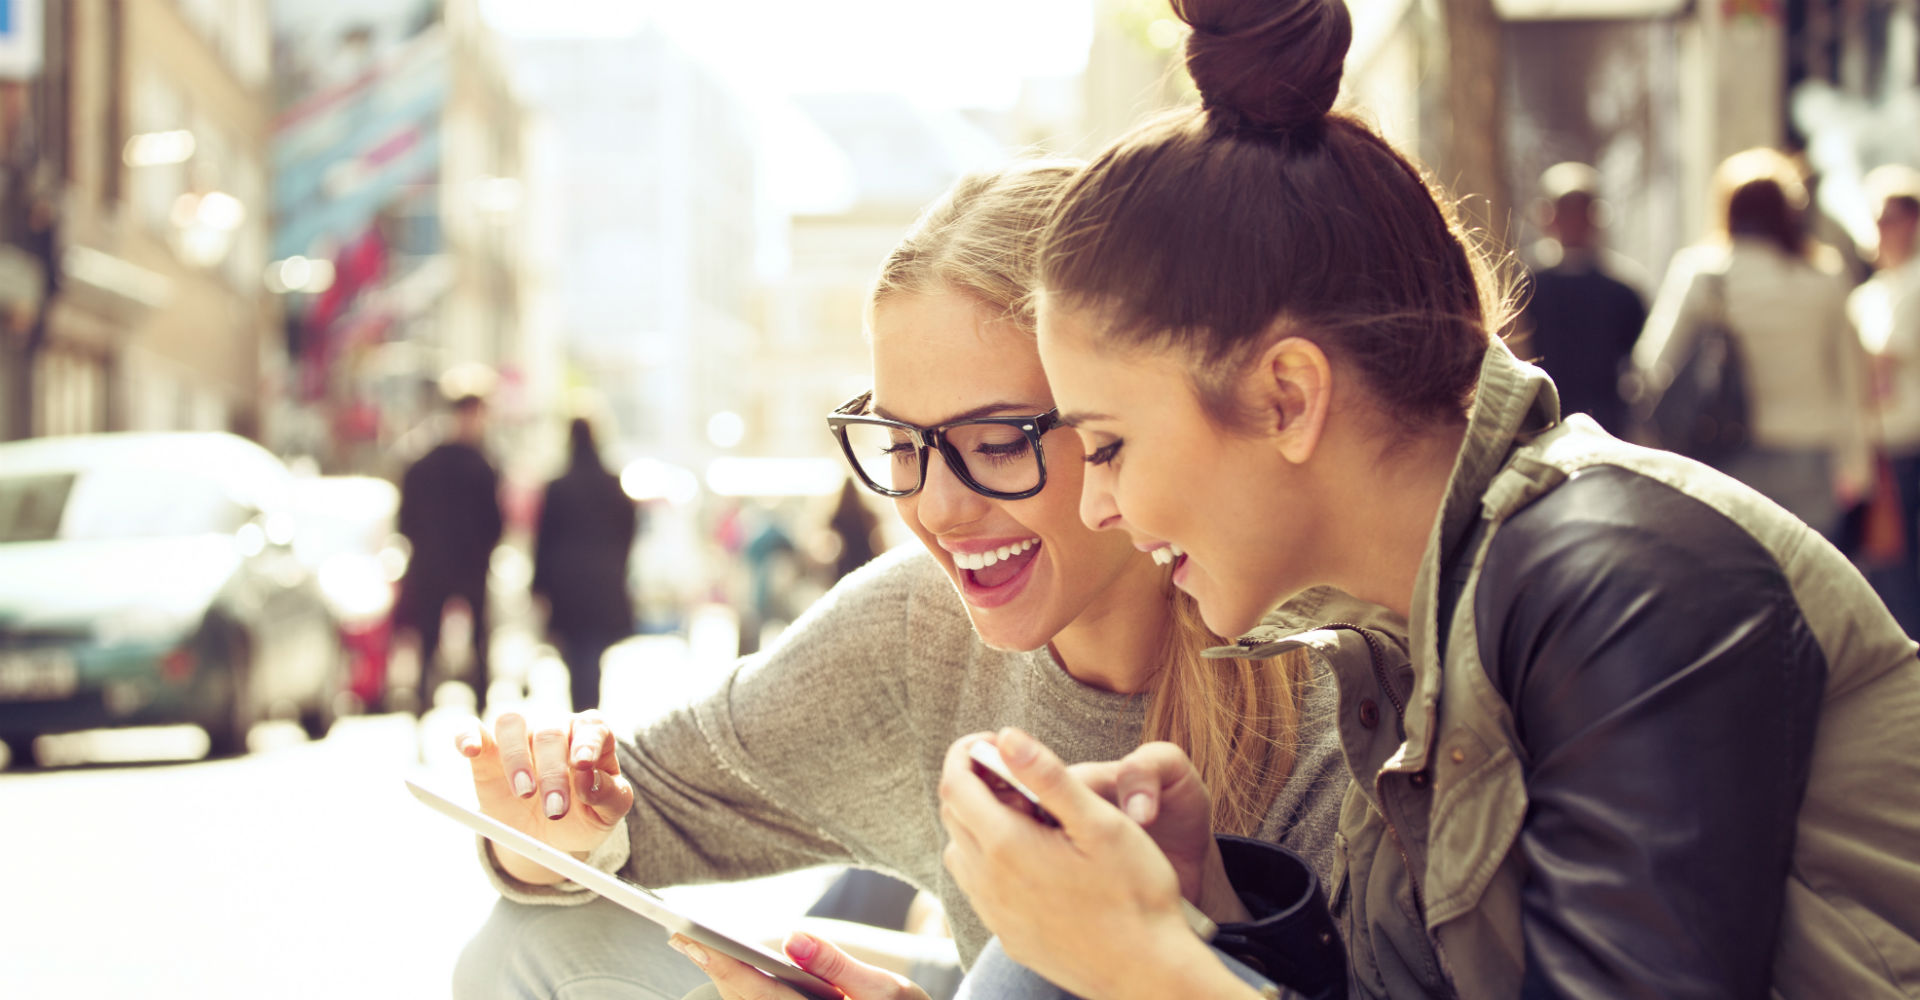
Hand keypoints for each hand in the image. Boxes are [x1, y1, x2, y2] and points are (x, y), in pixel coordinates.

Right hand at [457, 710, 632, 879]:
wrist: (547, 833)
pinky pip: (471, 728)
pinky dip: (468, 734)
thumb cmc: (583, 815)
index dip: (588, 742)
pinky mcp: (487, 749)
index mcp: (589, 737)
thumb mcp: (606, 815)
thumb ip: (610, 796)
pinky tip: (470, 749)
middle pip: (551, 733)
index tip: (582, 765)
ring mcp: (520, 734)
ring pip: (512, 723)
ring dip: (516, 757)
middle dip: (553, 773)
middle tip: (555, 811)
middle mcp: (554, 727)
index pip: (592, 727)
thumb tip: (590, 781)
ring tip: (524, 792)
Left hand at [668, 930, 929, 999]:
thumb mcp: (887, 990)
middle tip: (679, 936)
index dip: (722, 965)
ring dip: (725, 981)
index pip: (760, 992)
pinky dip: (745, 990)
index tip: (689, 939)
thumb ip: (838, 966)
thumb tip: (792, 938)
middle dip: (713, 969)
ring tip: (695, 947)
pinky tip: (733, 970)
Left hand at [938, 729, 1215, 998]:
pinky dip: (987, 860)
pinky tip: (1028, 858)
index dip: (966, 752)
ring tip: (1023, 814)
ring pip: (960, 852)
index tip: (991, 740)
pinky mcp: (1008, 936)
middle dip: (973, 782)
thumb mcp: (1099, 822)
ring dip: (977, 822)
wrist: (1147, 972)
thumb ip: (1048, 776)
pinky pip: (978, 887)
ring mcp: (995, 914)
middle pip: (954, 815)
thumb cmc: (1135, 893)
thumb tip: (1006, 736)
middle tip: (1013, 772)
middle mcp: (987, 882)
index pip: (956, 784)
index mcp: (1006, 845)